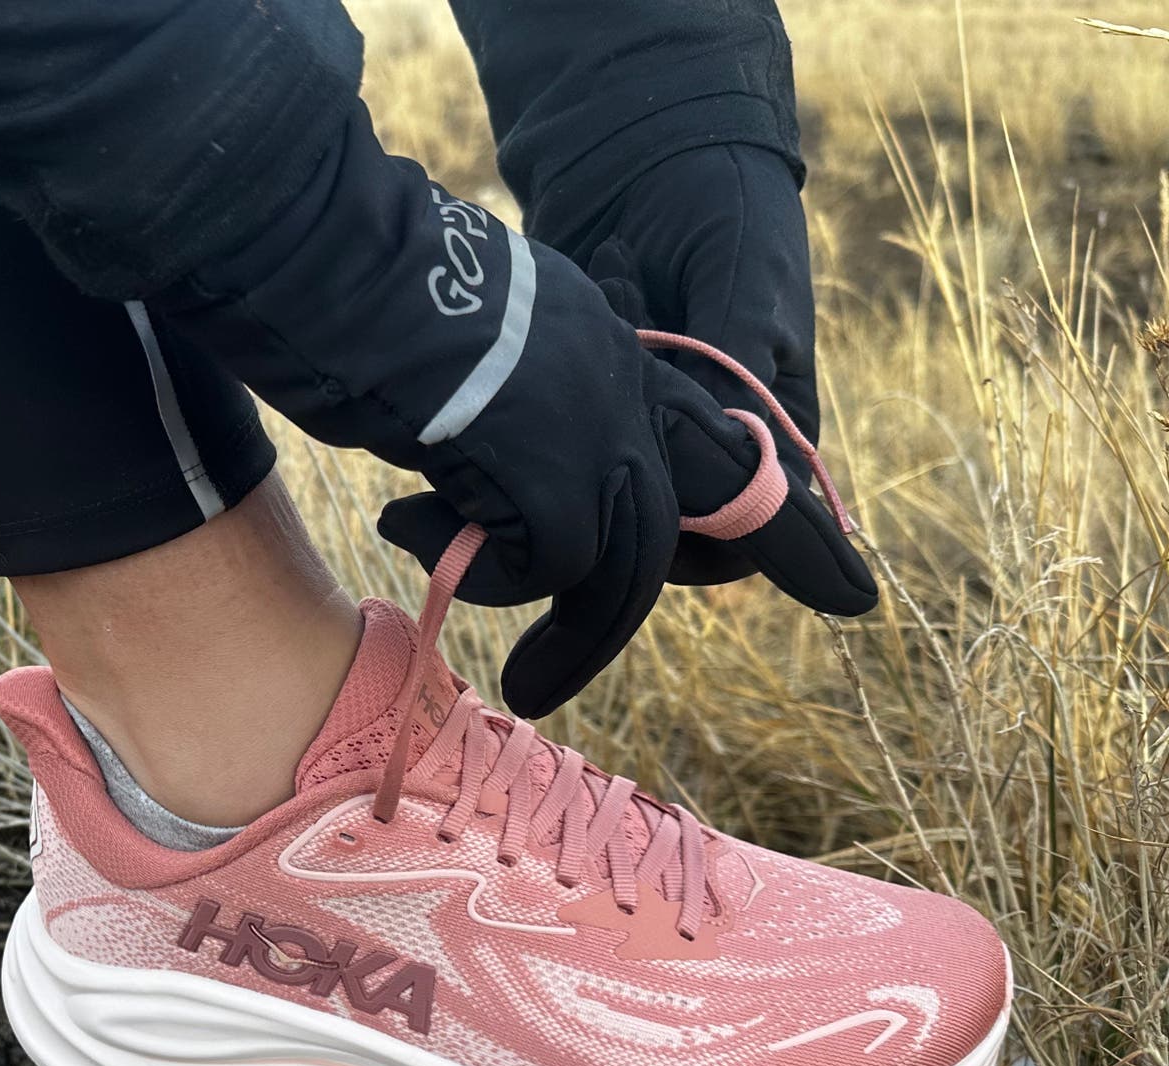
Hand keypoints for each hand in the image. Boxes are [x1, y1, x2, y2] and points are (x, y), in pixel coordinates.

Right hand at [149, 113, 820, 716]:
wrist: (337, 268)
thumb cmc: (358, 293)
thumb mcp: (464, 341)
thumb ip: (509, 395)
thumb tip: (493, 474)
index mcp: (599, 341)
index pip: (701, 433)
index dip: (765, 506)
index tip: (840, 573)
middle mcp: (616, 381)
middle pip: (682, 509)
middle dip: (737, 581)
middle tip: (702, 625)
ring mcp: (596, 428)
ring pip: (622, 564)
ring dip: (576, 639)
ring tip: (530, 685)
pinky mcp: (557, 477)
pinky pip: (542, 570)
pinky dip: (477, 577)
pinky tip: (400, 529)